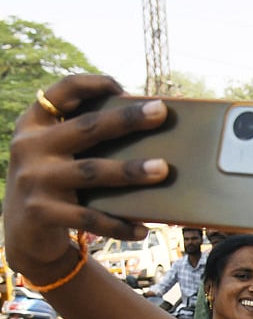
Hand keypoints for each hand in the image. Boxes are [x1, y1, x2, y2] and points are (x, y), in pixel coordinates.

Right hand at [4, 75, 168, 283]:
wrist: (23, 234)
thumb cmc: (55, 186)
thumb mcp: (56, 156)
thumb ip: (82, 141)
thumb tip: (142, 130)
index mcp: (34, 124)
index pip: (62, 92)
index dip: (92, 84)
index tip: (122, 87)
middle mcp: (30, 147)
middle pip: (86, 128)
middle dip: (126, 119)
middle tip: (160, 112)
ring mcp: (35, 180)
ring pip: (92, 171)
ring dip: (129, 170)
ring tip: (162, 169)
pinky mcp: (43, 212)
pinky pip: (90, 218)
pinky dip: (119, 225)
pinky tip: (143, 229)